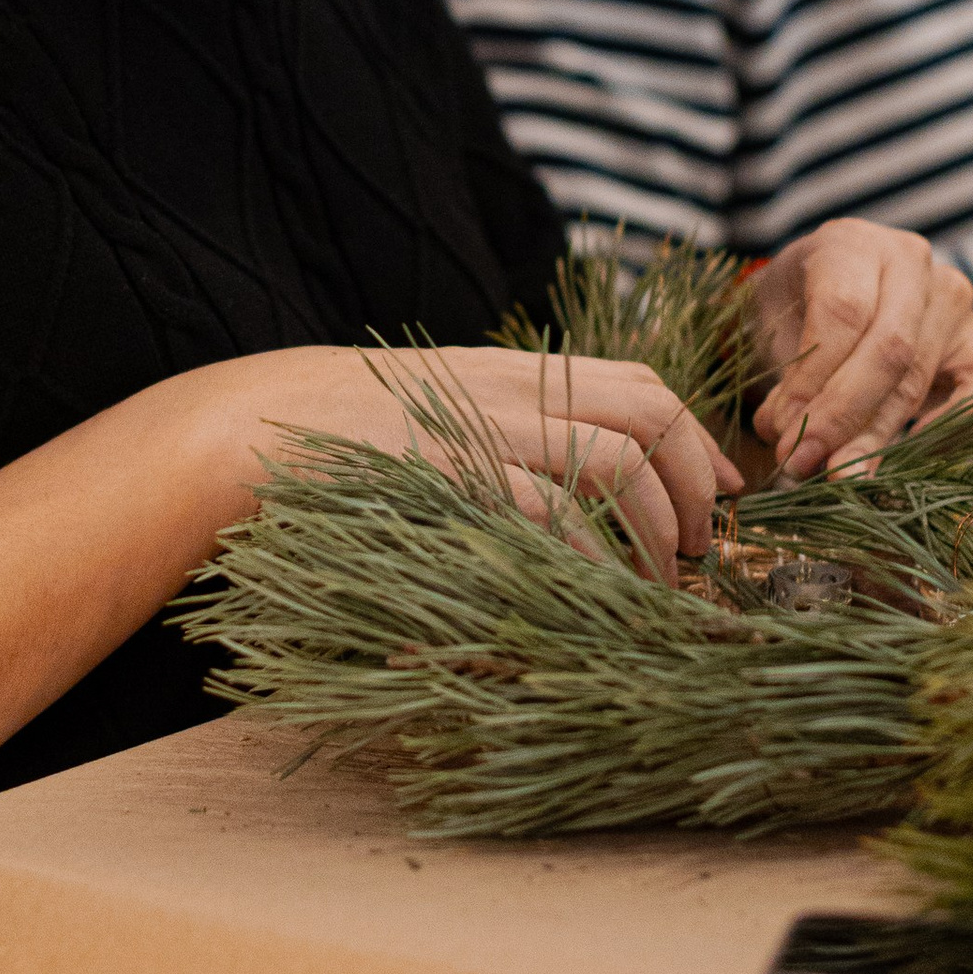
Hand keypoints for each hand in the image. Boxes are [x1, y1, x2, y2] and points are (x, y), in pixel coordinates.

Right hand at [217, 343, 738, 577]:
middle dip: (695, 491)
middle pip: (648, 420)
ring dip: (657, 531)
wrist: (248, 430)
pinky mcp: (451, 480)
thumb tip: (592, 491)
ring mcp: (481, 433)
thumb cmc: (343, 439)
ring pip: (616, 464)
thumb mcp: (440, 413)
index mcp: (513, 375)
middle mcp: (509, 394)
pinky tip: (599, 598)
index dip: (699, 444)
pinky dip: (592, 561)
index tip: (725, 496)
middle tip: (697, 554)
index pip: (642, 388)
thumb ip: (510, 433)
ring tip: (659, 587)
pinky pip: (549, 515)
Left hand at [750, 219, 972, 478]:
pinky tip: (907, 458)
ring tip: (840, 476)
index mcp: (852, 243)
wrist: (835, 301)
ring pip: (921, 375)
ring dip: (878, 436)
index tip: (783, 433)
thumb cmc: (797, 314)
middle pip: (888, 348)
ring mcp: (954, 300)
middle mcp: (912, 261)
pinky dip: (949, 430)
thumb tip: (787, 439)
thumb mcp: (776, 331)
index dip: (813, 380)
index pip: (843, 312)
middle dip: (843, 417)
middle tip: (804, 464)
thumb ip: (784, 383)